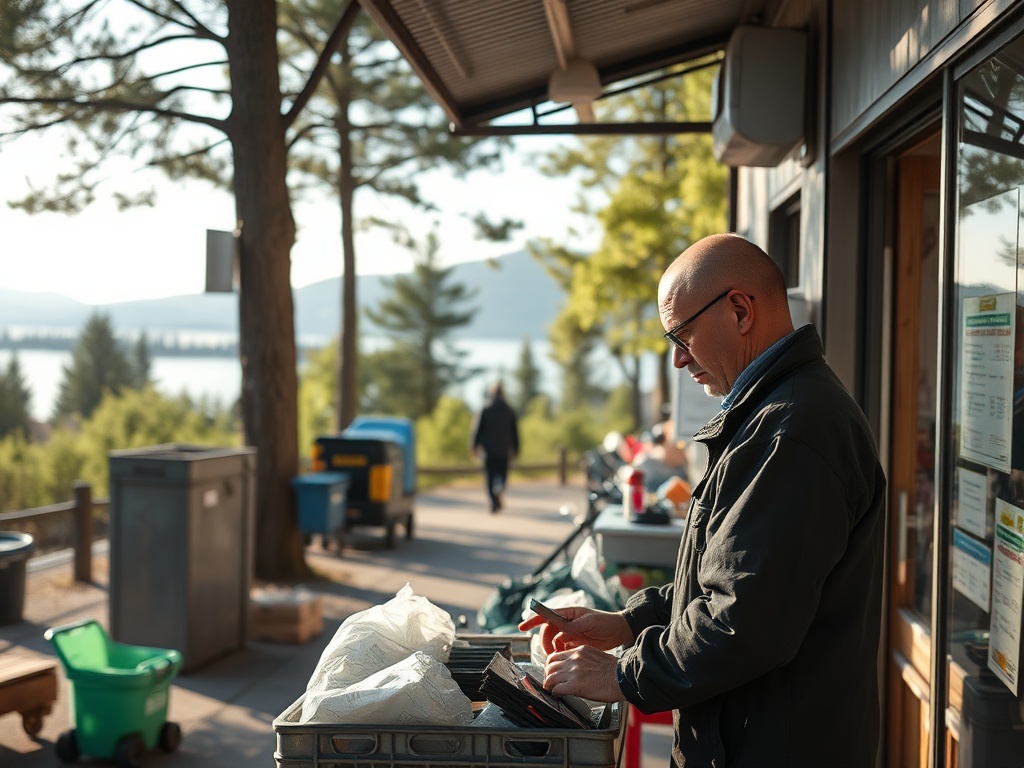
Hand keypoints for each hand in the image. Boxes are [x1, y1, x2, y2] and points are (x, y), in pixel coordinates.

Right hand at [518, 606, 632, 654]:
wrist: (620, 632)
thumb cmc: (606, 622)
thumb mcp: (590, 622)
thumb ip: (574, 626)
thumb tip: (560, 629)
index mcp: (569, 613)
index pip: (547, 615)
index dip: (533, 620)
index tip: (522, 627)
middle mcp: (567, 623)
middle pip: (548, 632)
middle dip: (545, 643)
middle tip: (549, 654)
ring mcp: (570, 633)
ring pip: (554, 642)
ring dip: (552, 650)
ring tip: (556, 658)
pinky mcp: (575, 644)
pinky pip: (562, 649)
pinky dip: (560, 654)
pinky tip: (564, 659)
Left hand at [544, 644, 623, 702]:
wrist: (623, 678)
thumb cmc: (615, 670)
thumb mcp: (596, 657)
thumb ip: (583, 659)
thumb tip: (576, 668)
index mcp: (580, 651)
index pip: (557, 655)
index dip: (552, 664)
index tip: (552, 671)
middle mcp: (575, 659)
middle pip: (550, 665)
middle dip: (548, 674)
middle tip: (549, 681)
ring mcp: (574, 671)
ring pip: (551, 676)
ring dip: (549, 684)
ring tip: (551, 689)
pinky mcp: (576, 685)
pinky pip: (557, 688)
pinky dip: (554, 692)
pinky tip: (557, 695)